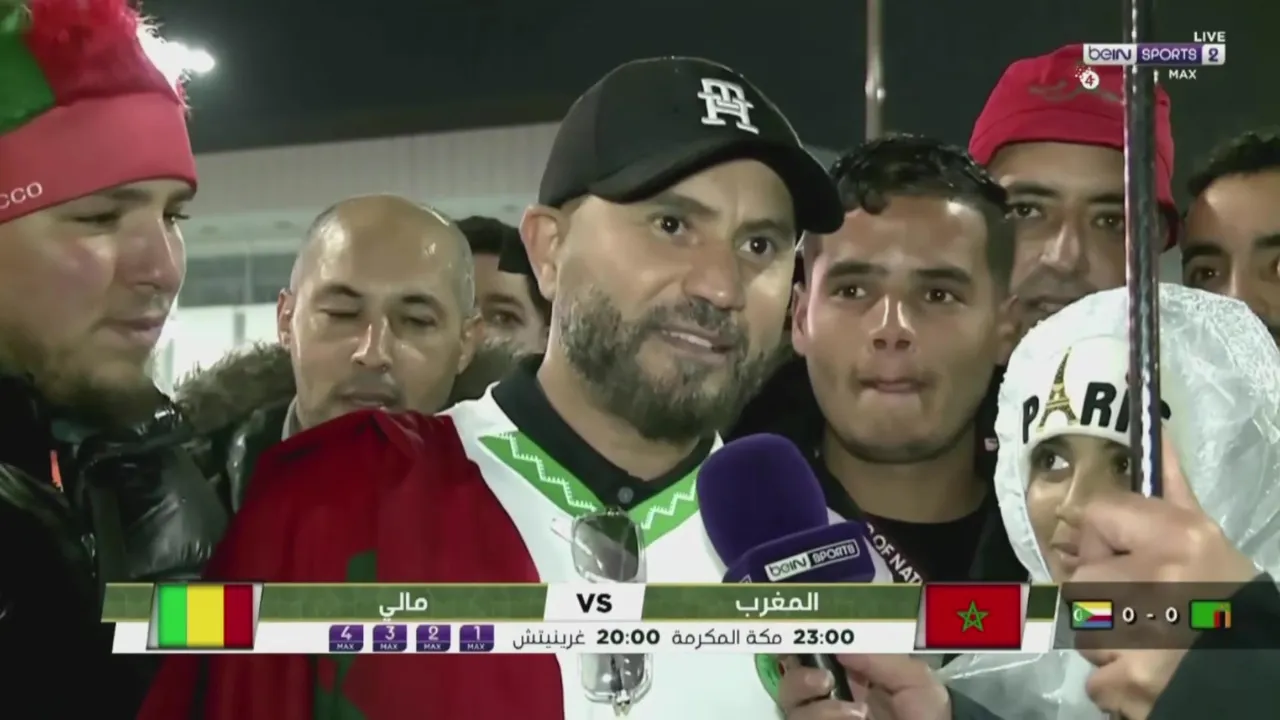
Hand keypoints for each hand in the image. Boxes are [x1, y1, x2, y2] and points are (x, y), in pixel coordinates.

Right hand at [776, 655, 948, 719]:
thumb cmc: (929, 716)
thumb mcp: (915, 680)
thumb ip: (880, 658)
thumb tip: (838, 646)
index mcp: (851, 679)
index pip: (812, 658)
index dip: (800, 647)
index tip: (802, 639)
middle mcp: (830, 701)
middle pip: (790, 684)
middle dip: (799, 678)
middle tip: (824, 681)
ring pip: (793, 710)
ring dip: (820, 709)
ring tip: (857, 713)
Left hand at [1068, 434, 1257, 718]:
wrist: (1255, 672)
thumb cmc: (1228, 598)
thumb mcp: (1206, 538)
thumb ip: (1172, 491)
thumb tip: (1156, 432)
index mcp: (1178, 538)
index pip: (1096, 517)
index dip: (1104, 542)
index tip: (1127, 560)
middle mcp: (1156, 581)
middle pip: (1080, 579)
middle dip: (1102, 598)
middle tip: (1144, 609)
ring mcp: (1141, 635)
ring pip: (1082, 630)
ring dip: (1107, 641)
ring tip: (1150, 642)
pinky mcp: (1131, 682)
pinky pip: (1094, 678)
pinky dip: (1115, 683)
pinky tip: (1147, 674)